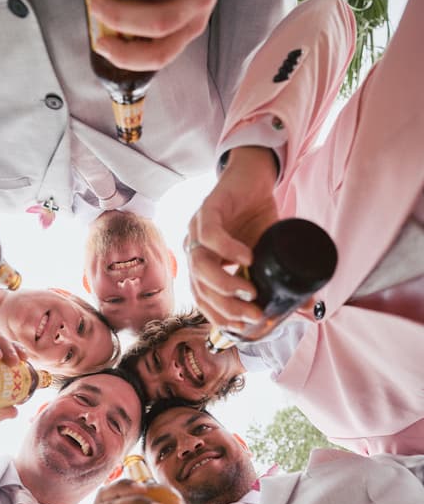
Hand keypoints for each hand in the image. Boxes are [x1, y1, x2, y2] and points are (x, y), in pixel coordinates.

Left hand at [187, 146, 278, 332]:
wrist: (255, 177)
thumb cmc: (258, 217)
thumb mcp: (271, 252)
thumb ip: (281, 278)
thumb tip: (306, 307)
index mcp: (205, 266)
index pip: (204, 301)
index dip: (221, 317)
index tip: (245, 326)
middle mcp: (196, 252)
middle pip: (200, 289)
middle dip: (226, 307)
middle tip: (253, 314)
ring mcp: (197, 231)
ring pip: (200, 267)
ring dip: (224, 285)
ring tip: (250, 292)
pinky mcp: (206, 210)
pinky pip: (209, 235)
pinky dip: (227, 250)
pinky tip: (248, 258)